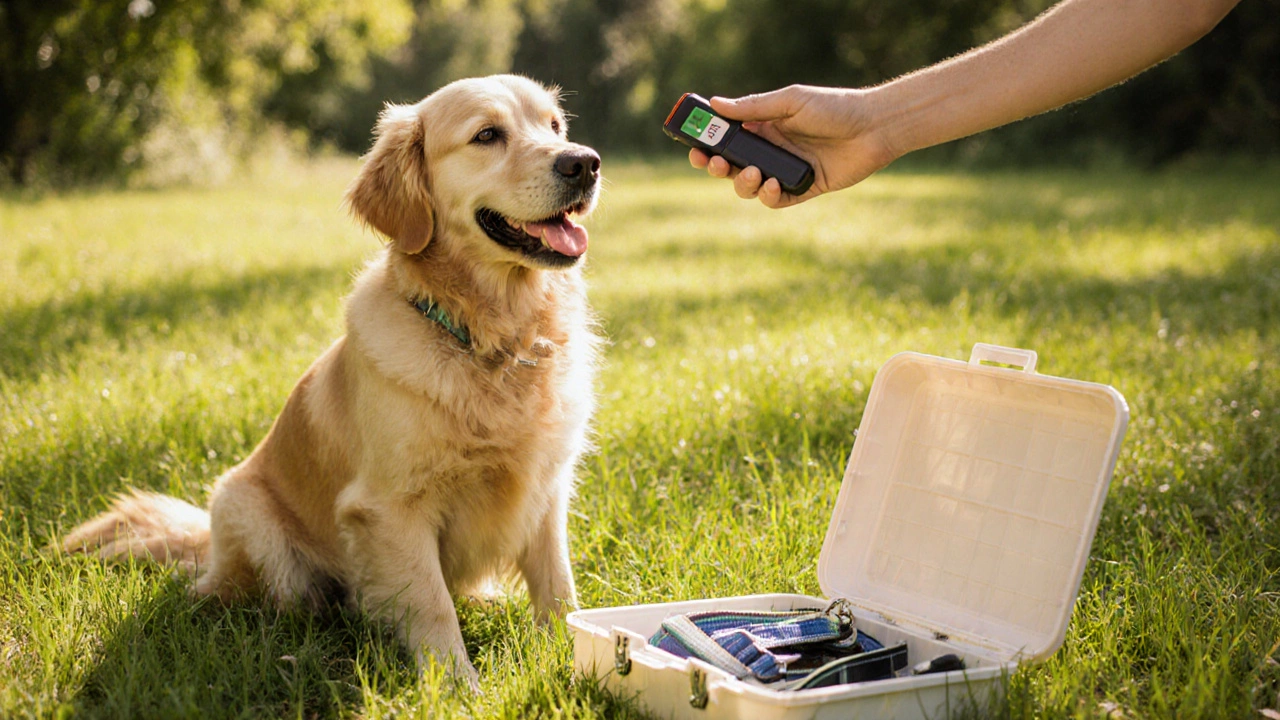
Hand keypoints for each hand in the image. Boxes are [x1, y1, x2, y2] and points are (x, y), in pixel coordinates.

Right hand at [688, 85, 898, 207]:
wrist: (874, 128)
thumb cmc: (834, 107)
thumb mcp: (790, 102)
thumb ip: (754, 107)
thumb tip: (715, 104)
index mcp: (764, 126)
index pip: (726, 138)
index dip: (707, 144)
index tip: (693, 147)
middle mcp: (771, 150)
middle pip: (732, 165)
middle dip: (718, 167)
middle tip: (716, 164)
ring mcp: (785, 171)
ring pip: (749, 187)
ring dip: (742, 183)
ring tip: (753, 174)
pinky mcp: (802, 189)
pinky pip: (776, 201)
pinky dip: (769, 196)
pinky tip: (775, 185)